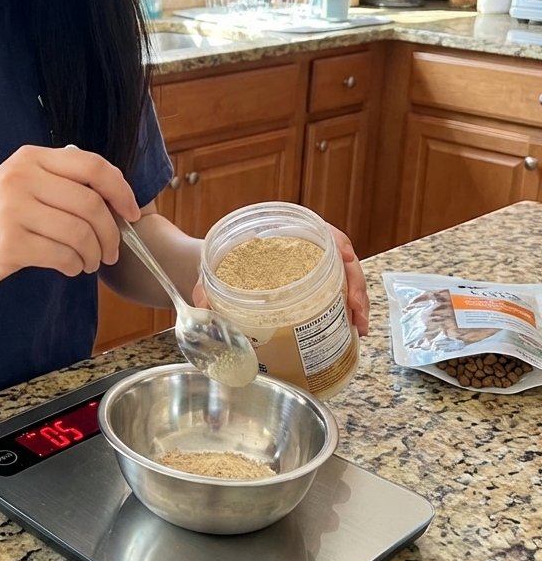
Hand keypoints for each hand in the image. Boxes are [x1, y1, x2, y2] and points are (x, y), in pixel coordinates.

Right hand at [0, 145, 139, 288]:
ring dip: (94, 254)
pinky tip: (70, 268)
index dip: (121, 190)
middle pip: (91, 204)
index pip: (92, 167)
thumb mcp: (20, 182)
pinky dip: (74, 266)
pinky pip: (62, 256)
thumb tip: (114, 196)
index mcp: (30, 159)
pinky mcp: (10, 244)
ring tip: (89, 262)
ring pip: (80, 233)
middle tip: (112, 250)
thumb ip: (59, 180)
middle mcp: (22, 179)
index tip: (131, 213)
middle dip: (111, 233)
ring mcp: (13, 211)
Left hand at [191, 226, 369, 336]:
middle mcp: (302, 249)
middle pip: (340, 259)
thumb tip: (202, 306)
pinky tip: (351, 329)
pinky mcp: (312, 289)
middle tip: (356, 313)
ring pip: (344, 279)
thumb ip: (205, 287)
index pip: (320, 231)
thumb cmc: (219, 263)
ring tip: (358, 327)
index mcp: (281, 234)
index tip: (346, 260)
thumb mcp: (212, 271)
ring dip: (356, 302)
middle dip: (355, 285)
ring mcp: (310, 269)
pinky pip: (337, 295)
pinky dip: (346, 312)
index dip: (337, 244)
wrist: (216, 271)